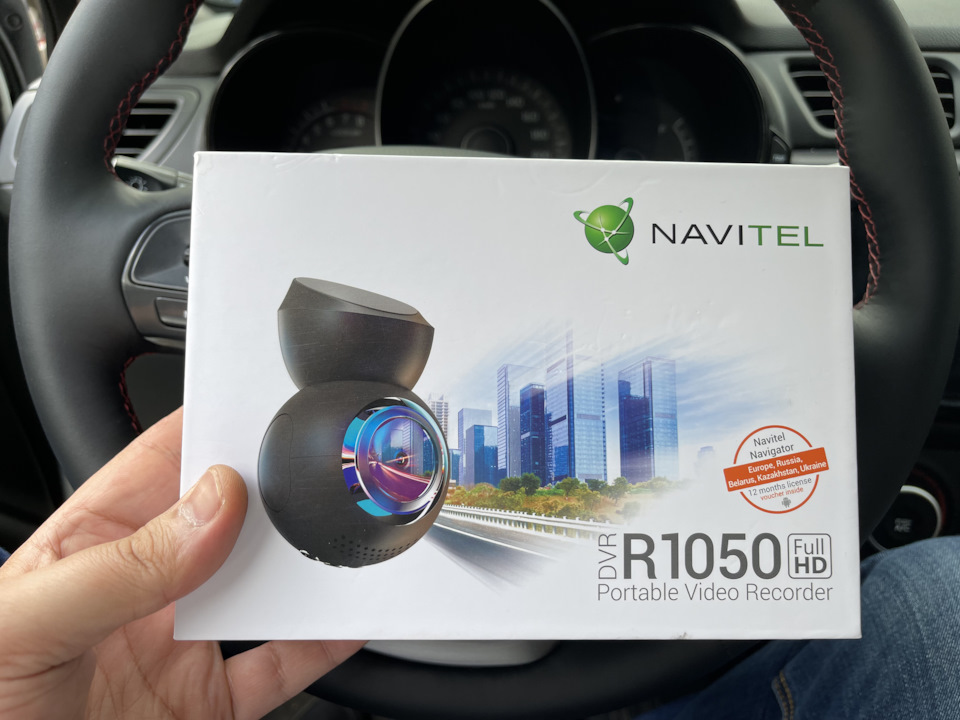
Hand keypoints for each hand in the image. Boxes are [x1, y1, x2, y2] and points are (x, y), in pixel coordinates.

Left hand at [0, 408, 362, 719]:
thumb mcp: (27, 623)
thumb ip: (122, 567)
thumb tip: (214, 504)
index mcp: (90, 545)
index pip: (161, 462)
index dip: (213, 424)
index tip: (268, 405)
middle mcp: (143, 588)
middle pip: (229, 520)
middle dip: (277, 492)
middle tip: (323, 473)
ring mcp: (180, 646)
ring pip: (264, 589)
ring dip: (306, 567)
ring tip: (343, 541)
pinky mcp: (208, 703)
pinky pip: (279, 666)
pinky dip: (319, 645)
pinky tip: (343, 621)